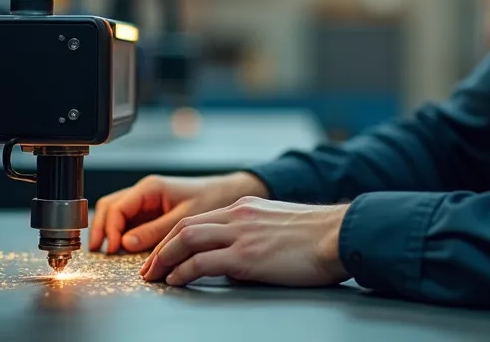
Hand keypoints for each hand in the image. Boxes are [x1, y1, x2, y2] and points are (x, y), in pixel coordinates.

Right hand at [89, 172, 268, 253]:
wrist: (228, 194)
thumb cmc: (211, 199)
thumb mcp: (184, 218)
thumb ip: (154, 231)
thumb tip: (126, 243)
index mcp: (150, 188)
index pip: (117, 207)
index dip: (110, 229)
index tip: (112, 248)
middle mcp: (144, 192)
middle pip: (110, 207)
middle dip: (102, 228)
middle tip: (99, 250)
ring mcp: (146, 201)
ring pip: (115, 212)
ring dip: (108, 230)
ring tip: (107, 250)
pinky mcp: (150, 211)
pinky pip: (128, 219)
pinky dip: (120, 232)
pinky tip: (121, 246)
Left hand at [140, 197, 350, 286]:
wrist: (340, 234)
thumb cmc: (320, 236)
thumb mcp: (279, 226)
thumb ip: (255, 234)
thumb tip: (240, 258)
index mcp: (246, 208)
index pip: (199, 219)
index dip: (174, 237)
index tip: (163, 254)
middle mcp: (239, 216)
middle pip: (185, 226)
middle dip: (161, 248)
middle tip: (149, 267)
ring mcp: (241, 234)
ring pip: (186, 239)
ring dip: (164, 259)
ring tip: (154, 276)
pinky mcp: (246, 256)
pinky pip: (202, 262)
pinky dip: (183, 272)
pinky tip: (176, 281)